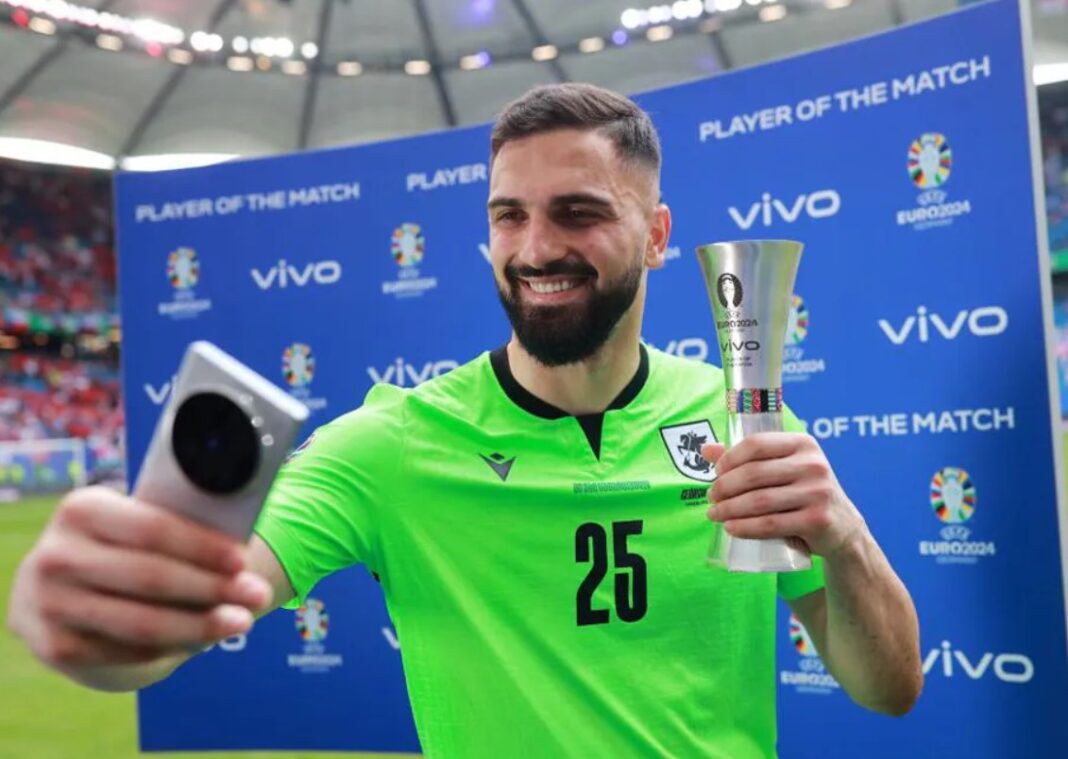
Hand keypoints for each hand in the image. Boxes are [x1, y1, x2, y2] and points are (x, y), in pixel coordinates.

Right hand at [6, 486, 272, 676]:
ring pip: (142, 623)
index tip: (242, 559)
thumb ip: (178, 520)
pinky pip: (127, 652)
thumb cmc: (127, 547)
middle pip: (150, 578)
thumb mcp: (140, 523)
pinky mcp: (54, 646)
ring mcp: (48, 603)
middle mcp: (54, 555)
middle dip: (213, 588)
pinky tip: (201, 640)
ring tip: (242, 621)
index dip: (201, 546)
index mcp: (81, 509)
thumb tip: (243, 532)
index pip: (151, 528)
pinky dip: (171, 648)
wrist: (70, 589)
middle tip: (258, 595)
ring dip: (201, 625)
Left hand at [701, 433, 866, 556]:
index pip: (756, 444)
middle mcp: (813, 464)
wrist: (842, 527)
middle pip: (753, 474)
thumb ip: (747, 458)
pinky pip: (771, 524)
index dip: (729, 459)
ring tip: (715, 514)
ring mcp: (817, 492)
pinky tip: (730, 528)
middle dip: (724, 487)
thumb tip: (706, 450)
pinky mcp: (817, 520)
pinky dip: (745, 528)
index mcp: (803, 444)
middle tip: (711, 498)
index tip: (716, 472)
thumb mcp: (783, 468)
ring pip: (759, 501)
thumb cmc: (804, 492)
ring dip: (729, 509)